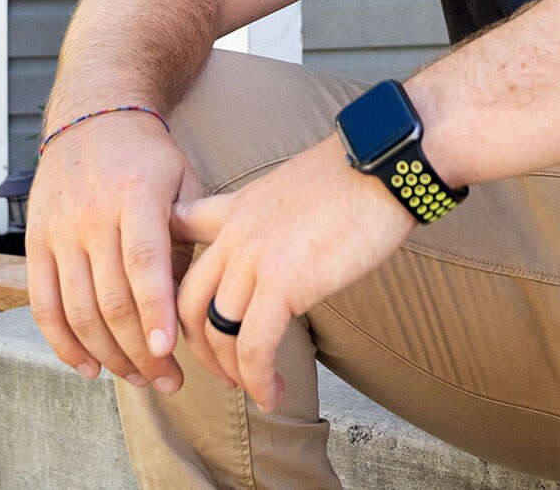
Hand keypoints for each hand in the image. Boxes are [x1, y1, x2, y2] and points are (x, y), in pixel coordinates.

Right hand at [26, 112, 203, 393]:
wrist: (91, 115)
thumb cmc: (147, 156)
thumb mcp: (182, 180)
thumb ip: (191, 235)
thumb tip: (198, 297)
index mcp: (135, 195)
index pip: (144, 262)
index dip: (155, 310)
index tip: (169, 351)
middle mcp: (91, 214)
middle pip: (111, 298)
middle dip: (141, 350)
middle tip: (169, 380)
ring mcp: (58, 230)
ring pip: (78, 310)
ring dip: (108, 355)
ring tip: (139, 378)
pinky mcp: (35, 243)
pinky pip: (43, 305)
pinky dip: (63, 344)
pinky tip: (89, 367)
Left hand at [172, 132, 418, 412]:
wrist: (385, 166)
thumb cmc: (353, 177)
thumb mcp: (287, 187)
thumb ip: (261, 215)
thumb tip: (266, 244)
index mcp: (234, 211)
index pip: (181, 253)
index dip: (174, 293)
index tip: (186, 324)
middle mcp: (234, 235)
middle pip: (188, 304)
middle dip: (201, 349)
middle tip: (225, 371)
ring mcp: (254, 258)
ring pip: (218, 332)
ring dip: (232, 373)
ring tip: (255, 390)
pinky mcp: (284, 282)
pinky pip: (254, 345)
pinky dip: (258, 379)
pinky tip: (272, 393)